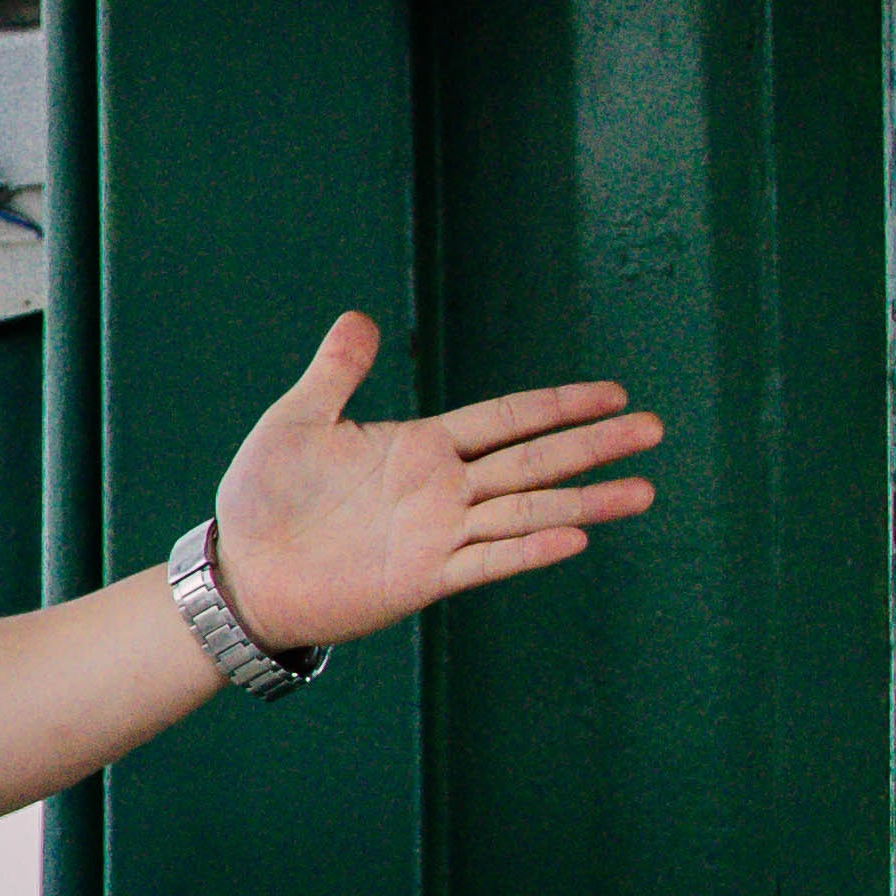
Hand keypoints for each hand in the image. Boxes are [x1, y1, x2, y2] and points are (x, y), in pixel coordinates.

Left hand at [206, 314, 665, 654]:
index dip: (558, 406)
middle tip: (654, 428)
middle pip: (533, 461)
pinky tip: (574, 537)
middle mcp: (441, 490)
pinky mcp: (422, 577)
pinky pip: (486, 561)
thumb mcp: (296, 422)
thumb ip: (335, 374)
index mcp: (420, 448)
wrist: (241, 570)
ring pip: (527, 512)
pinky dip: (528, 549)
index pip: (506, 420)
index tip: (612, 393)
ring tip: (643, 490)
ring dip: (584, 501)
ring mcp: (438, 535)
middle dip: (593, 445)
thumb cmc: (263, 498)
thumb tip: (358, 318)